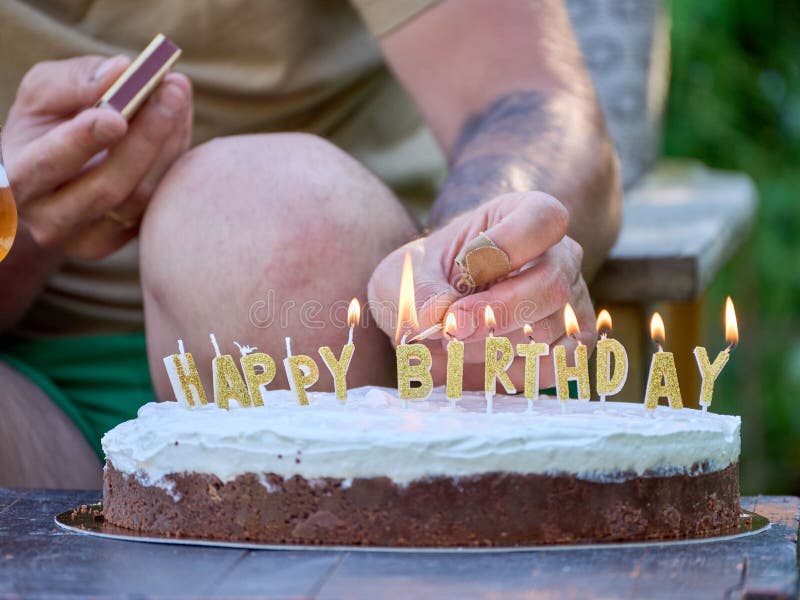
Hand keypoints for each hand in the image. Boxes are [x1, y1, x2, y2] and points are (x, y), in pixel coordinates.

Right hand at [1, 55, 192, 259]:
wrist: (54, 177)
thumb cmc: (45, 126)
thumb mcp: (42, 94)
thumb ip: (73, 80)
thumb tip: (121, 71)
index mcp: (18, 180)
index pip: (49, 164)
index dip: (83, 141)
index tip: (117, 116)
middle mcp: (50, 220)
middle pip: (108, 186)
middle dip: (145, 136)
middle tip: (171, 91)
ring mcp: (90, 239)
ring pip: (142, 196)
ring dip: (169, 142)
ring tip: (177, 96)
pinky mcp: (125, 240)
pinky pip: (160, 202)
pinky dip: (175, 159)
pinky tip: (178, 124)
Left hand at [368, 192, 596, 389]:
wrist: (431, 321)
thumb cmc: (423, 284)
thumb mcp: (402, 278)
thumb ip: (418, 293)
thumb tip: (443, 316)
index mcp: (522, 216)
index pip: (544, 219)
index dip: (507, 247)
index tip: (465, 271)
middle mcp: (559, 255)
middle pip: (551, 285)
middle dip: (494, 314)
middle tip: (451, 329)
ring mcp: (572, 301)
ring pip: (546, 331)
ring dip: (490, 348)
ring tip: (454, 344)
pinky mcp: (572, 345)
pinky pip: (552, 365)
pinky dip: (508, 372)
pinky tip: (481, 362)